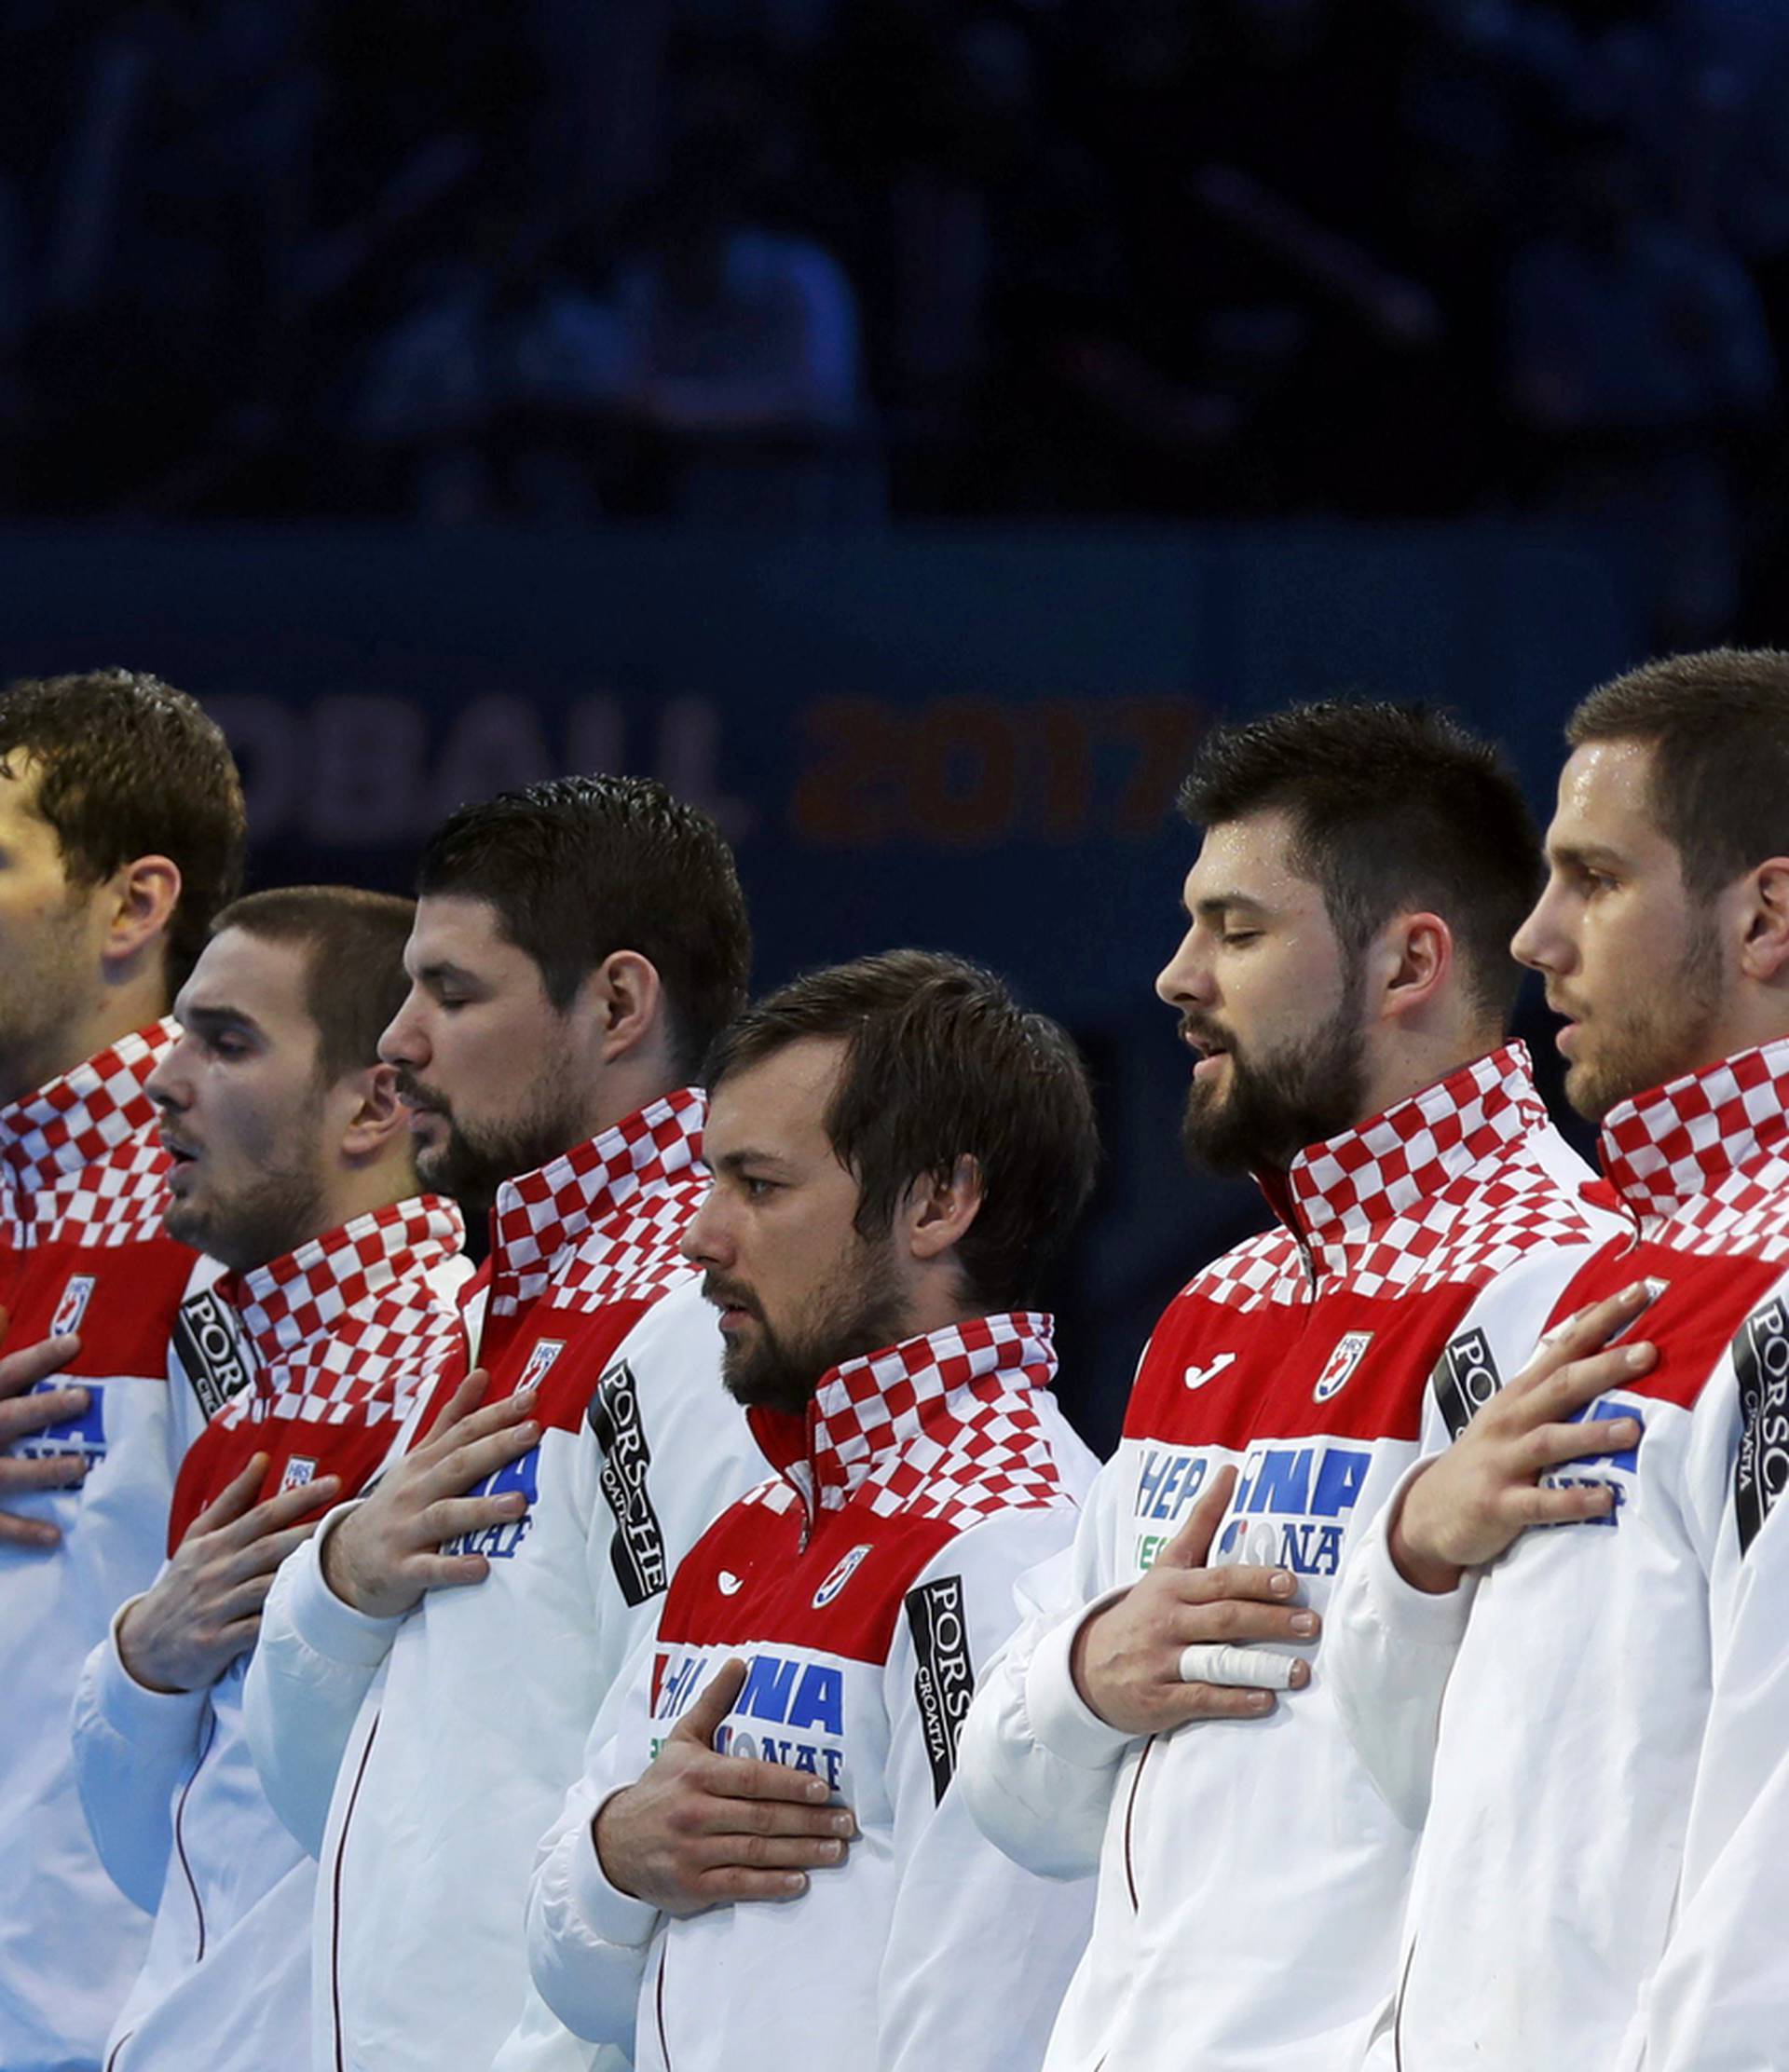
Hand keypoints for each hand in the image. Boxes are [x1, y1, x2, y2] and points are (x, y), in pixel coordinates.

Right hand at [0, 1310, 87, 1549]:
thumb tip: (1, 1312)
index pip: (4, 1374)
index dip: (38, 1358)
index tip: (76, 1343)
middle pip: (7, 1419)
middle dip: (43, 1410)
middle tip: (82, 1400)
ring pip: (7, 1473)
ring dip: (44, 1471)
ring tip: (81, 1468)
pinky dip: (23, 1531)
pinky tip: (54, 1537)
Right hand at [117, 1454, 341, 1691]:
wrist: (145, 1643)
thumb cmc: (183, 1582)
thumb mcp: (198, 1537)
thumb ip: (233, 1498)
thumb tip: (262, 1458)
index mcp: (214, 1544)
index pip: (262, 1514)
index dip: (299, 1497)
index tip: (334, 1483)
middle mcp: (214, 1572)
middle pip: (268, 1547)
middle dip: (308, 1532)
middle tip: (346, 1519)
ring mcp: (213, 1608)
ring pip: (262, 1587)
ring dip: (296, 1576)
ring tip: (335, 1563)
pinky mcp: (213, 1642)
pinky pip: (251, 1631)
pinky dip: (274, 1622)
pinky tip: (304, 1615)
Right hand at [321, 1370, 538, 1618]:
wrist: (344, 1560)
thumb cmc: (397, 1504)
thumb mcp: (419, 1458)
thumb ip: (452, 1419)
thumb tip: (481, 1374)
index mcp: (423, 1463)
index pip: (462, 1432)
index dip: (496, 1413)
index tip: (531, 1397)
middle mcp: (414, 1492)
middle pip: (457, 1465)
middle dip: (495, 1447)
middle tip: (533, 1432)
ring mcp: (406, 1530)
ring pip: (445, 1516)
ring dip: (481, 1509)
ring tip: (518, 1503)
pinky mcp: (401, 1570)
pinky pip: (429, 1569)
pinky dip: (454, 1567)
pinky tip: (482, 1567)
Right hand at [595, 1657, 857, 1917]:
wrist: (613, 1844)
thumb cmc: (660, 1787)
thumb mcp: (681, 1740)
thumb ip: (713, 1703)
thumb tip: (740, 1662)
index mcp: (696, 1774)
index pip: (750, 1778)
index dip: (788, 1783)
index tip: (823, 1788)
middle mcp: (694, 1812)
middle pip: (761, 1817)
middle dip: (808, 1821)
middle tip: (845, 1823)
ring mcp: (692, 1852)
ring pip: (755, 1853)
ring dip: (800, 1853)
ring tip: (835, 1850)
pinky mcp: (691, 1886)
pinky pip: (737, 1886)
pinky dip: (771, 1886)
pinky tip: (800, 1881)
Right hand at [1070, 1465, 1317, 1735]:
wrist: (1088, 1665)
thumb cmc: (1145, 1609)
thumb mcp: (1168, 1565)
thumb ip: (1202, 1522)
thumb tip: (1231, 1470)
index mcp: (1173, 1586)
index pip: (1219, 1580)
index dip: (1255, 1581)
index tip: (1292, 1582)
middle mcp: (1167, 1621)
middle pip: (1224, 1618)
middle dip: (1270, 1621)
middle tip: (1311, 1624)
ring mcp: (1161, 1661)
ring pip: (1215, 1661)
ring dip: (1260, 1667)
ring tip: (1300, 1671)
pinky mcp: (1159, 1699)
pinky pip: (1201, 1699)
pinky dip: (1234, 1701)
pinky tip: (1265, 1701)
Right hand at [1390, 1282, 1653, 1594]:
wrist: (1429, 1513)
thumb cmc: (1485, 1456)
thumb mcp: (1509, 1408)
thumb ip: (1546, 1375)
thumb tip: (1583, 1327)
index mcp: (1517, 1394)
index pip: (1562, 1347)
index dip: (1599, 1321)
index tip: (1639, 1293)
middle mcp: (1510, 1420)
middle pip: (1560, 1387)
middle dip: (1604, 1367)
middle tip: (1649, 1351)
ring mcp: (1501, 1461)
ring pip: (1548, 1442)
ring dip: (1589, 1434)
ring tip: (1633, 1429)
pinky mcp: (1498, 1504)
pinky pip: (1539, 1503)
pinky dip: (1571, 1499)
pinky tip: (1605, 1498)